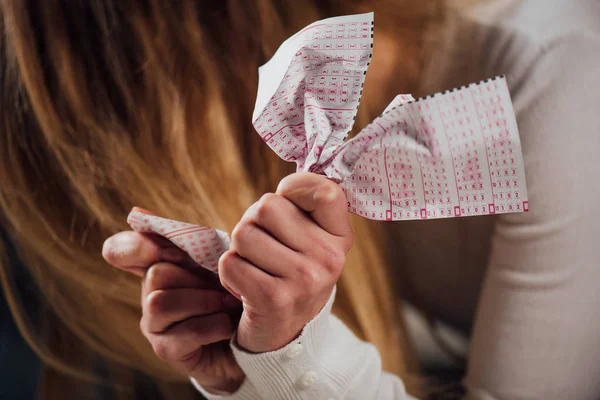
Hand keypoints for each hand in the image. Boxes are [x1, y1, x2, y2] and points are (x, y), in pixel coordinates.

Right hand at [102, 226, 244, 393]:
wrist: (260, 338)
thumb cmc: (238, 290)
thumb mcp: (220, 259)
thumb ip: (190, 238)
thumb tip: (138, 212)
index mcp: (160, 264)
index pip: (120, 250)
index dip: (131, 246)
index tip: (159, 248)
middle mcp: (150, 293)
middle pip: (155, 273)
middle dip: (196, 278)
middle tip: (225, 286)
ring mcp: (155, 325)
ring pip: (160, 303)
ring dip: (204, 301)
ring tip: (229, 305)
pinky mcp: (166, 350)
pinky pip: (182, 332)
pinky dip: (213, 326)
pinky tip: (228, 325)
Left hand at [219, 172, 353, 352]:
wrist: (284, 334)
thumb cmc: (291, 273)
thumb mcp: (312, 241)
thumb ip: (306, 206)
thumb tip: (290, 181)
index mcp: (340, 238)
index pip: (323, 189)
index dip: (294, 188)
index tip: (288, 206)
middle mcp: (328, 258)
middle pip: (266, 207)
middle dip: (253, 222)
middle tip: (263, 246)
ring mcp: (304, 280)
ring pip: (244, 233)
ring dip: (239, 249)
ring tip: (256, 266)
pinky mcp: (273, 299)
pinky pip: (230, 263)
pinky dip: (229, 272)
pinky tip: (245, 285)